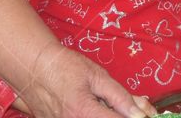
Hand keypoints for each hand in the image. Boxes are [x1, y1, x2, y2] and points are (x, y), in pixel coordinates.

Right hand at [17, 44, 155, 117]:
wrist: (33, 67)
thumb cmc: (65, 67)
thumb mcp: (97, 76)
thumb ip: (120, 97)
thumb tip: (140, 113)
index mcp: (84, 113)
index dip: (135, 117)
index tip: (147, 114)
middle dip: (124, 115)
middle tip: (136, 108)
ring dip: (109, 114)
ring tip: (109, 103)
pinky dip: (96, 115)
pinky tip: (100, 106)